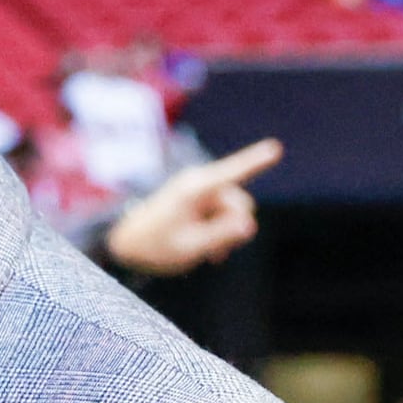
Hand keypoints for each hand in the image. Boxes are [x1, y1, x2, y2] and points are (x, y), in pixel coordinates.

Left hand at [103, 138, 281, 276]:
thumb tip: (249, 225)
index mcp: (195, 190)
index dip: (255, 161)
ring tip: (208, 253)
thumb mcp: (189, 247)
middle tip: (216, 252)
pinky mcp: (200, 200)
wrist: (126, 243)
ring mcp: (200, 191)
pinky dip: (220, 231)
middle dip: (236, 227)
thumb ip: (221, 236)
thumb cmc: (154, 245)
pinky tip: (210, 251)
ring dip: (227, 233)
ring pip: (234, 212)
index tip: (275, 149)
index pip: (232, 173)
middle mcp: (200, 184)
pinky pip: (223, 214)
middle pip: (240, 202)